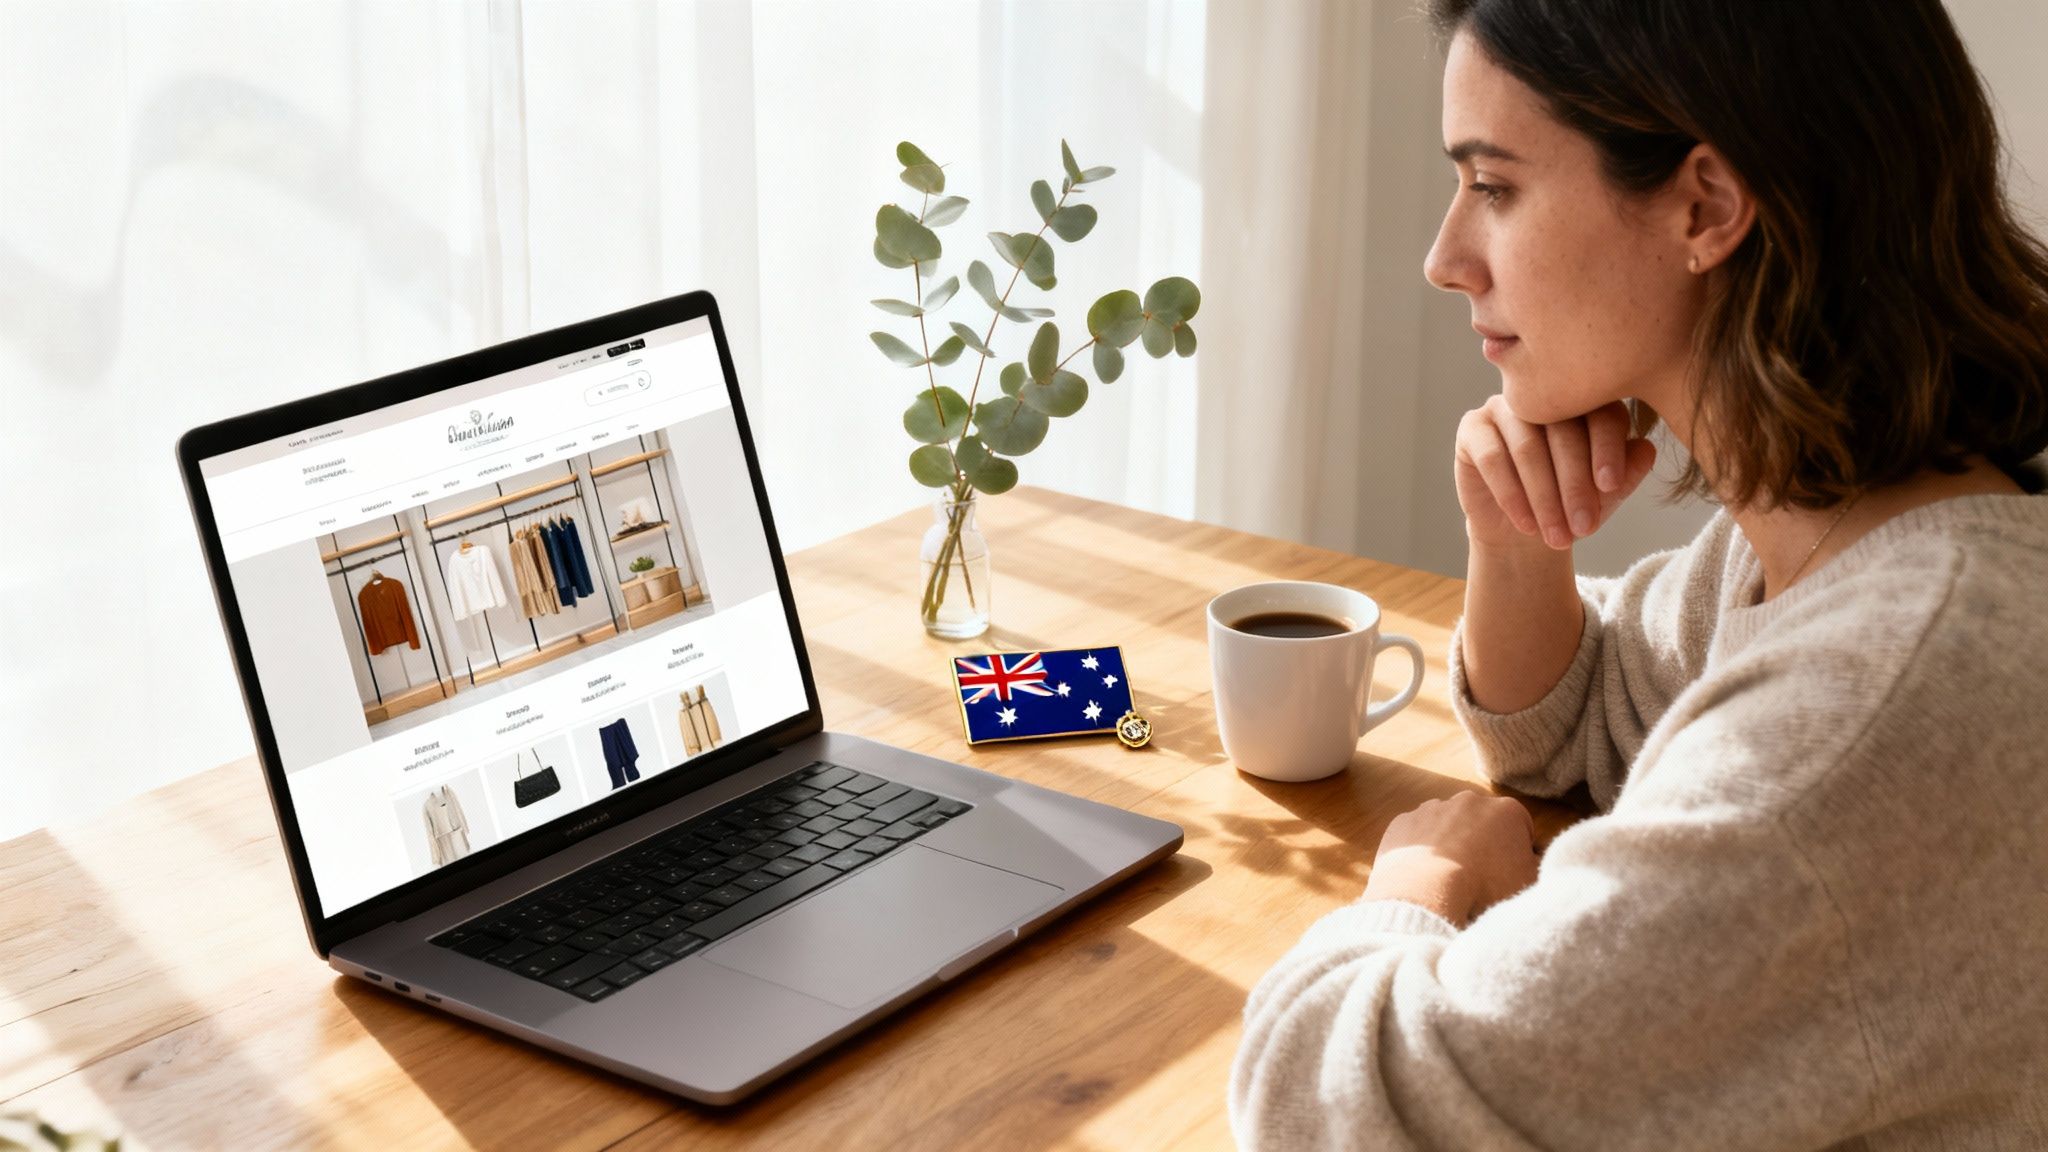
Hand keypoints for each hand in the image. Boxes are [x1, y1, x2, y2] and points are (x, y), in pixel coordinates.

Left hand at [1361, 791, 1540, 925]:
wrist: (1427, 891)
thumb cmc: (1485, 887)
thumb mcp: (1529, 881)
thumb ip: (1536, 863)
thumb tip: (1533, 857)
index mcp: (1506, 810)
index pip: (1520, 825)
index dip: (1518, 849)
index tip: (1512, 871)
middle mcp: (1469, 799)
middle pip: (1482, 820)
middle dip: (1482, 841)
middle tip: (1479, 875)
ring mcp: (1432, 808)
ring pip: (1446, 824)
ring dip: (1449, 843)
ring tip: (1448, 877)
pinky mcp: (1403, 821)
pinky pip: (1416, 834)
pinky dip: (1420, 849)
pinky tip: (1422, 873)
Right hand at [1454, 396, 1657, 551]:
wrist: (1522, 531)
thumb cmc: (1569, 504)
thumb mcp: (1604, 494)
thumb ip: (1627, 471)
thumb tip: (1647, 449)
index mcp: (1585, 401)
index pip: (1602, 414)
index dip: (1607, 450)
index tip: (1611, 487)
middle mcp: (1544, 397)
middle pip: (1563, 432)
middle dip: (1575, 485)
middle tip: (1584, 528)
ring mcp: (1505, 407)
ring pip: (1527, 446)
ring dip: (1543, 497)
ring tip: (1556, 536)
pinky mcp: (1472, 428)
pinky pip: (1492, 456)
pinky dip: (1511, 494)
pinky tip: (1525, 523)